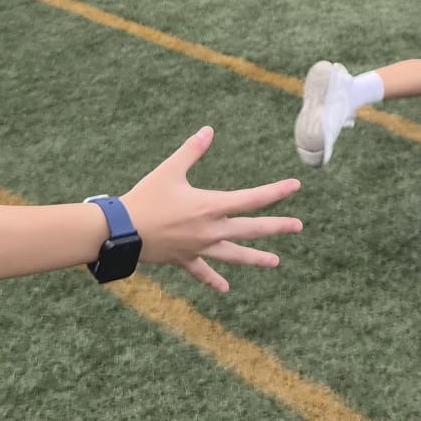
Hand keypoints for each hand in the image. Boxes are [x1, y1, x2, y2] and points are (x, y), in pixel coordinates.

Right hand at [122, 127, 302, 292]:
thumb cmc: (145, 198)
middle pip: (251, 229)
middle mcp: (211, 230)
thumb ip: (191, 150)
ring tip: (275, 263)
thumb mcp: (169, 170)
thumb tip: (208, 130)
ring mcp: (199, 248)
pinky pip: (203, 272)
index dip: (276, 192)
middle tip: (298, 226)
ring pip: (234, 255)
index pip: (252, 198)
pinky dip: (214, 280)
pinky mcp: (185, 259)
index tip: (296, 186)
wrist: (122, 231)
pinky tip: (226, 289)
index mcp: (211, 206)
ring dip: (256, 258)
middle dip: (277, 227)